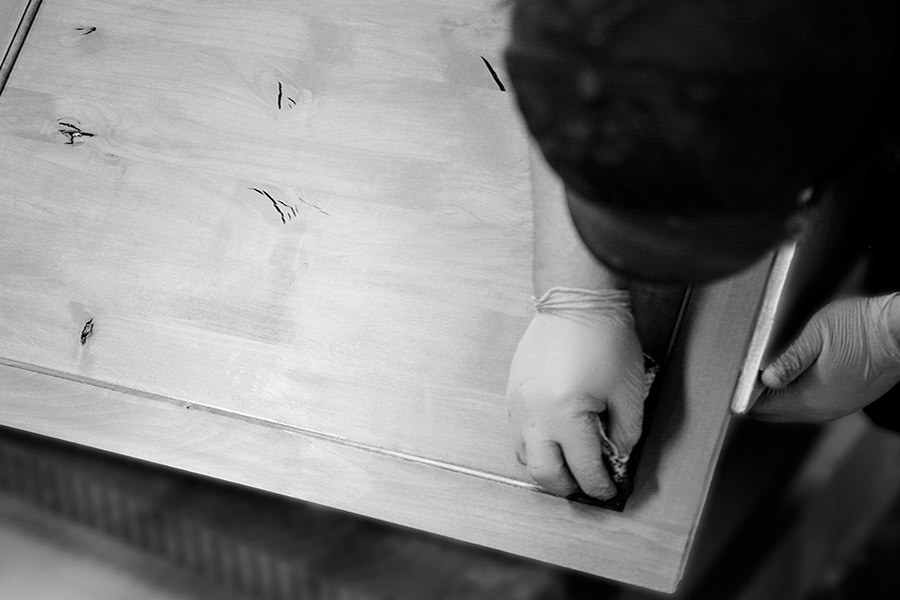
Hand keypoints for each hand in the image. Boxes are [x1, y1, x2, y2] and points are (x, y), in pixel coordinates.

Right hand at [506, 287, 649, 499]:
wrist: (576, 301)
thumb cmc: (604, 338)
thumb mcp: (628, 391)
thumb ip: (625, 432)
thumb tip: (616, 456)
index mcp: (566, 415)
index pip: (583, 468)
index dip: (600, 485)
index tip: (610, 488)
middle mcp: (535, 415)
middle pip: (543, 474)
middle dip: (567, 486)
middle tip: (587, 483)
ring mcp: (518, 404)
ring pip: (523, 456)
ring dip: (546, 466)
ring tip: (569, 463)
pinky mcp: (513, 393)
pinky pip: (518, 432)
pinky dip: (535, 444)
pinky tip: (555, 437)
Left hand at [753, 294, 899, 422]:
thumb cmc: (863, 328)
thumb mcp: (817, 336)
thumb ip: (788, 361)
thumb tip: (764, 380)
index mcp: (811, 399)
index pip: (763, 410)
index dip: (744, 395)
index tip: (733, 378)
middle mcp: (824, 410)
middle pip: (777, 412)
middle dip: (759, 396)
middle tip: (746, 371)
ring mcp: (839, 406)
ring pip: (796, 408)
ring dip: (779, 393)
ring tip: (766, 368)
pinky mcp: (850, 398)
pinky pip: (815, 401)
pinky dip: (799, 391)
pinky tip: (795, 370)